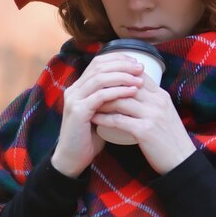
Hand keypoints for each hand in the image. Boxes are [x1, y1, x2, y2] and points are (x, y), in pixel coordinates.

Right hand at [52, 53, 143, 177]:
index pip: (98, 62)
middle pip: (99, 66)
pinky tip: (132, 91)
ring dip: (123, 77)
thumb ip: (111, 97)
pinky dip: (118, 91)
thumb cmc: (91, 135)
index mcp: (80, 86)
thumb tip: (135, 83)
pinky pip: (100, 96)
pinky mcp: (78, 111)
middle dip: (122, 65)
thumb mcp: (103, 111)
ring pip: (100, 78)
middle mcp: (74, 89)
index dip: (118, 59)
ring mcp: (74, 99)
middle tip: (141, 68)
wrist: (74, 158)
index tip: (137, 62)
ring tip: (139, 80)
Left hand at [91, 72, 195, 174]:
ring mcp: (152, 116)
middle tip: (90, 90)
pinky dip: (104, 119)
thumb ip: (152, 102)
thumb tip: (134, 93)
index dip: (121, 74)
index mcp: (162, 96)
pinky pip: (118, 120)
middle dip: (107, 86)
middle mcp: (158, 102)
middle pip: (127, 85)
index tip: (104, 79)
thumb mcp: (165, 114)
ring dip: (102, 102)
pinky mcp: (145, 131)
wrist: (182, 160)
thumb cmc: (170, 138)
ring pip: (121, 101)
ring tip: (89, 104)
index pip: (139, 75)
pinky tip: (94, 119)